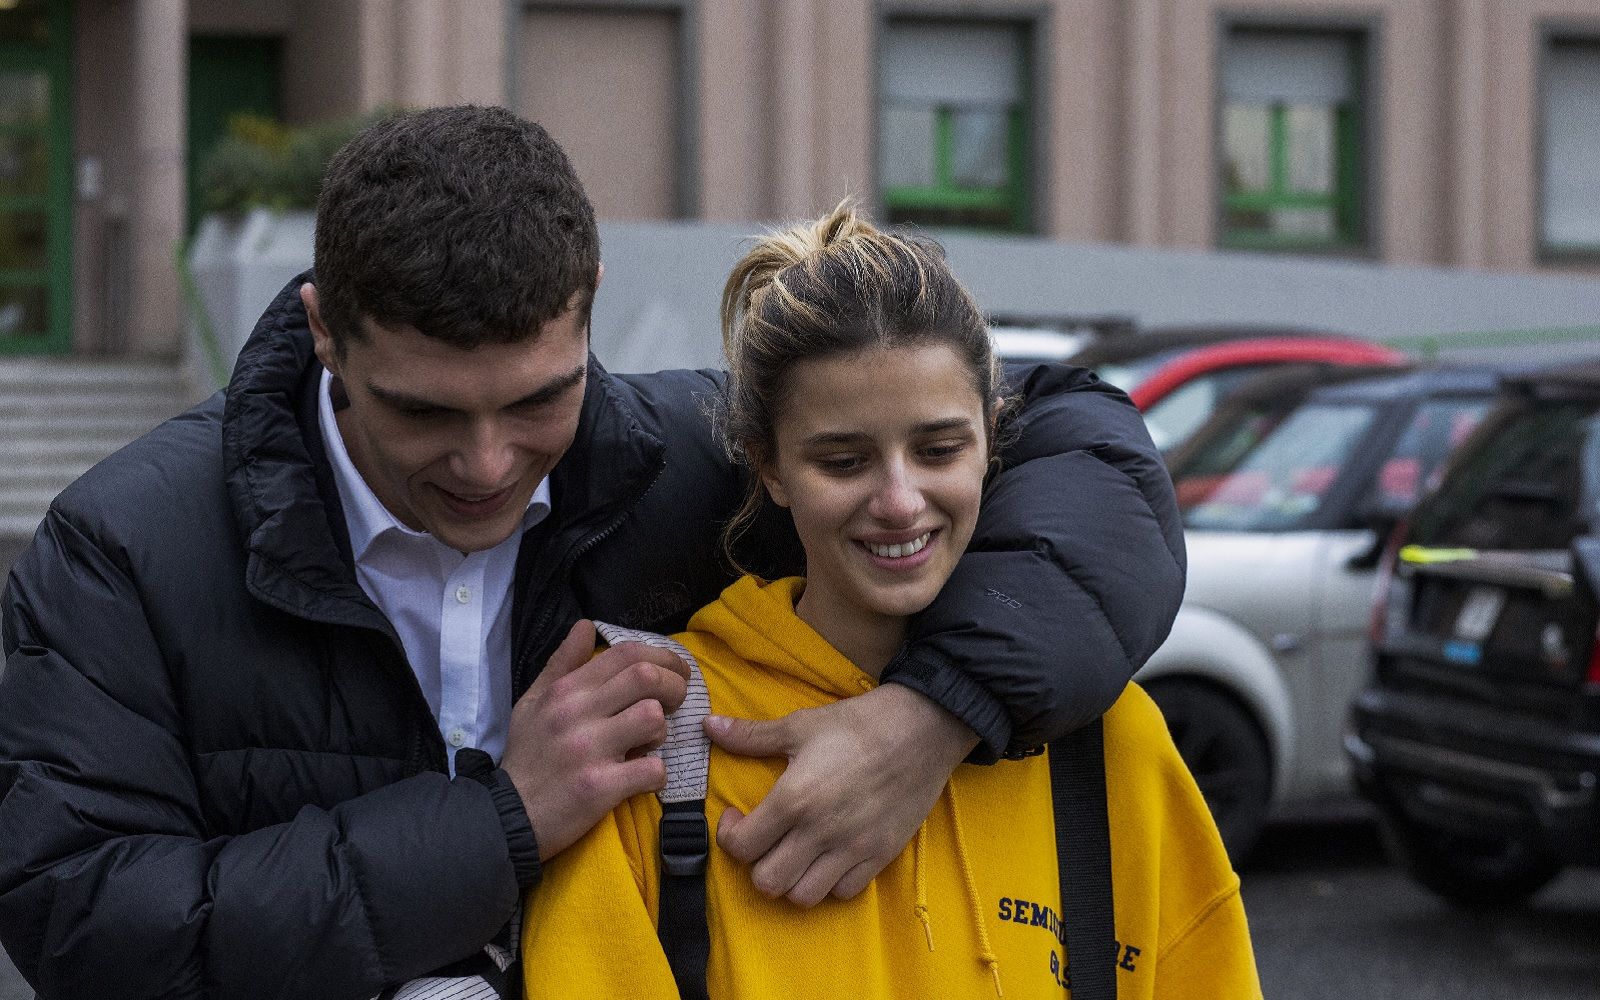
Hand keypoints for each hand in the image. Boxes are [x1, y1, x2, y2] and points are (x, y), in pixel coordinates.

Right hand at [500, 619, 690, 860]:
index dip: (663, 657)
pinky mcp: (600, 788)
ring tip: (647, 744)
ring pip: (652, 719)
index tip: (677, 671)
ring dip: (661, 733)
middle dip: (674, 687)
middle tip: (674, 703)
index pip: (626, 654)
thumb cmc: (527, 756)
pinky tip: (642, 777)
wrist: (507, 816)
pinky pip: (653, 770)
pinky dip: (656, 775)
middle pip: (647, 678)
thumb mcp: (533, 702)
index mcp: (565, 690)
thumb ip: (562, 663)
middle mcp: (577, 713)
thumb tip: (586, 626)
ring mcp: (589, 750)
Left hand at [706, 683, 979, 906]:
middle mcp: (820, 832)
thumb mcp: (801, 725)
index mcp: (794, 798)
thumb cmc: (859, 723)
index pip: (742, 846)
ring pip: (803, 896)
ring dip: (792, 880)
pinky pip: (845, 892)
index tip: (737, 817)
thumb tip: (708, 726)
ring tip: (794, 853)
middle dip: (757, 863)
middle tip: (764, 839)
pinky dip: (830, 883)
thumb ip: (751, 735)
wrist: (923, 728)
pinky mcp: (880, 855)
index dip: (729, 836)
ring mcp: (852, 848)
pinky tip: (828, 856)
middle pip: (768, 882)